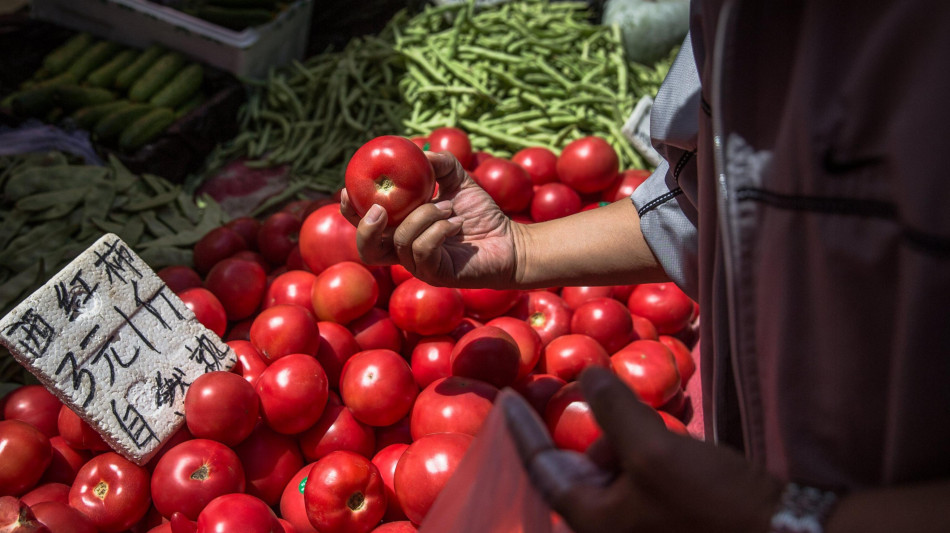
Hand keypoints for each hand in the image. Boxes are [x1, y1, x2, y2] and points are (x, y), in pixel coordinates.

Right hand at [340, 151, 518, 287]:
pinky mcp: (436, 274)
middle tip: (379, 208)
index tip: (349, 188)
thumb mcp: (457, 181)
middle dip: (366, 228)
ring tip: (448, 207)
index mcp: (401, 230)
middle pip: (367, 249)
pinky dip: (438, 229)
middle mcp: (405, 252)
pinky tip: (456, 222)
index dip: (350, 211)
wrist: (510, 242)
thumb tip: (417, 150)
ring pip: (400, 241)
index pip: (365, 226)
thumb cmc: (481, 213)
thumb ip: (438, 164)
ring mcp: (419, 266)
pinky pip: (422, 249)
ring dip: (423, 216)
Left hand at [501, 367, 783, 532]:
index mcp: (593, 522)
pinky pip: (641, 478)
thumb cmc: (711, 503)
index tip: (506, 399)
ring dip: (629, 443)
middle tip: (610, 403)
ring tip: (661, 434)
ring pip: (615, 471)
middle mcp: (609, 529)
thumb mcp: (654, 450)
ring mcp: (640, 526)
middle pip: (581, 470)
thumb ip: (614, 410)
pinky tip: (673, 443)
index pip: (542, 471)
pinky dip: (647, 453)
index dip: (522, 432)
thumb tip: (590, 375)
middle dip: (595, 434)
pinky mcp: (667, 520)